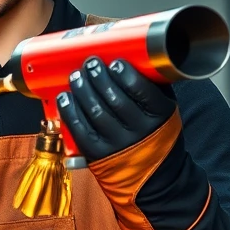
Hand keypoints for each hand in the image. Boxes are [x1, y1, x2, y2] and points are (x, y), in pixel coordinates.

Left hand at [56, 57, 174, 162]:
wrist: (153, 172)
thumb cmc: (156, 132)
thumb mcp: (165, 108)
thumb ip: (152, 86)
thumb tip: (132, 57)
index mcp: (159, 116)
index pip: (142, 92)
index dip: (126, 75)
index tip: (115, 62)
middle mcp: (139, 131)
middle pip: (114, 100)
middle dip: (99, 78)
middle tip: (90, 63)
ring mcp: (116, 144)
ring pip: (95, 112)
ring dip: (82, 91)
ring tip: (76, 76)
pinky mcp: (97, 153)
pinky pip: (80, 129)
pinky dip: (70, 111)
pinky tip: (65, 97)